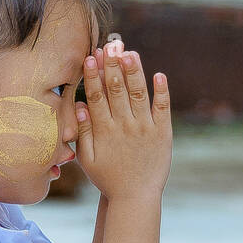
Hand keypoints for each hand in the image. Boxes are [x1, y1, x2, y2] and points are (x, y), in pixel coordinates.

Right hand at [74, 39, 171, 200]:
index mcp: (104, 131)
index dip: (93, 76)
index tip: (90, 57)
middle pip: (117, 90)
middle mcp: (125, 126)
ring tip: (129, 52)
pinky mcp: (162, 133)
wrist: (135, 197)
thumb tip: (80, 106)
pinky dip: (162, 92)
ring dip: (134, 72)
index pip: (97, 97)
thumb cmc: (108, 178)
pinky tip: (159, 75)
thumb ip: (83, 133)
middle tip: (110, 45)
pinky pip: (163, 109)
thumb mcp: (87, 160)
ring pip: (138, 94)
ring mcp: (145, 128)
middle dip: (113, 66)